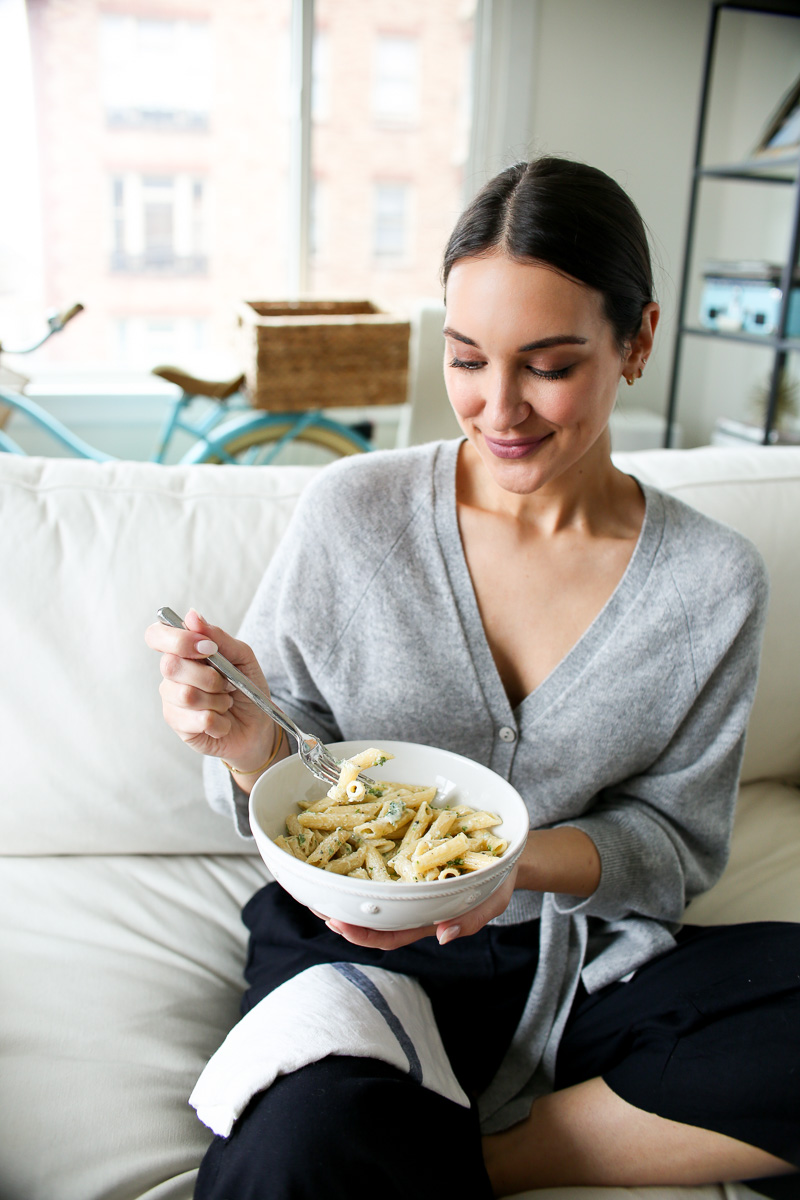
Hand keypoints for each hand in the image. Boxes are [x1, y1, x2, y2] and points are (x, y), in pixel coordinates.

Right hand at [144, 607, 276, 771]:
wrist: (258, 726)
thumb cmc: (246, 688)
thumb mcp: (242, 657)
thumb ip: (218, 637)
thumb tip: (192, 616)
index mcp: (183, 652)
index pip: (156, 636)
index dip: (177, 640)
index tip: (207, 648)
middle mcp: (172, 675)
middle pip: (171, 666)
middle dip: (209, 676)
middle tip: (227, 684)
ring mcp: (172, 702)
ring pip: (187, 695)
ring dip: (218, 700)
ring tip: (226, 703)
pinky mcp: (179, 727)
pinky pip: (200, 720)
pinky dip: (221, 721)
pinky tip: (223, 722)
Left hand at [317, 860, 519, 951]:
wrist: (506, 849)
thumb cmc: (498, 879)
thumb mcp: (492, 900)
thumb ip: (471, 919)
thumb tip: (443, 936)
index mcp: (423, 918)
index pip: (386, 935)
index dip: (360, 933)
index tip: (337, 923)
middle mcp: (407, 900)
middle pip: (367, 915)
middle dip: (338, 912)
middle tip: (313, 902)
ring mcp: (403, 877)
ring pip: (366, 890)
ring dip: (339, 887)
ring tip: (315, 878)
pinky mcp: (403, 852)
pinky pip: (376, 858)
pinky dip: (355, 855)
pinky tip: (337, 845)